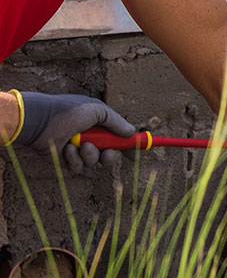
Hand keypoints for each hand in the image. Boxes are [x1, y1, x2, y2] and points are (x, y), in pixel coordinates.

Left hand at [18, 93, 135, 171]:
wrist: (40, 121)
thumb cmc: (67, 112)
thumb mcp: (98, 110)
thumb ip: (117, 122)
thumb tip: (131, 133)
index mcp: (98, 125)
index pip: (118, 138)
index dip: (128, 146)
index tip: (135, 155)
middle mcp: (90, 138)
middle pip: (110, 155)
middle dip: (111, 156)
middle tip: (108, 153)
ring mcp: (78, 150)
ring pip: (95, 162)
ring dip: (91, 155)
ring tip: (81, 145)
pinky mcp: (66, 161)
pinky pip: (78, 167)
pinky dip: (75, 159)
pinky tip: (67, 148)